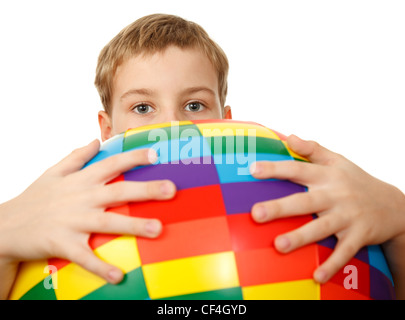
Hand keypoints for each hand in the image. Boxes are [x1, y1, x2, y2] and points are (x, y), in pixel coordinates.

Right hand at [0, 139, 175, 295]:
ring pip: (108, 222)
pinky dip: (101, 267)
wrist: (5, 224)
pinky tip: (119, 276)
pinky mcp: (62, 243)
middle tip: (171, 189)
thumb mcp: (53, 172)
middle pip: (119, 191)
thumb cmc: (34, 198)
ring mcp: (73, 221)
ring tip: (158, 229)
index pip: (112, 163)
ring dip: (133, 226)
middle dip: (146, 189)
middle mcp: (81, 198)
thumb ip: (77, 156)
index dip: (134, 157)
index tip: (156, 153)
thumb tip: (96, 140)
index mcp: (81, 180)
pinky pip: (85, 256)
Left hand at [250, 134, 404, 283]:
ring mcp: (347, 217)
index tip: (252, 169)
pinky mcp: (359, 236)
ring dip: (300, 237)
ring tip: (278, 246)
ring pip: (321, 228)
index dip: (276, 169)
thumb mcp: (338, 160)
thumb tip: (288, 137)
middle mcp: (336, 195)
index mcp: (327, 176)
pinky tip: (316, 276)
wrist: (394, 205)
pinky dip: (332, 264)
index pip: (298, 169)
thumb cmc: (356, 181)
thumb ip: (312, 149)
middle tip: (255, 214)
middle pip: (305, 201)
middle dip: (280, 208)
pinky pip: (344, 252)